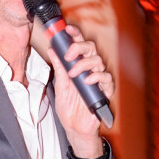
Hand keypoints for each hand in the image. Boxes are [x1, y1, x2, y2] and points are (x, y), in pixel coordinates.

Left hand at [45, 22, 113, 157]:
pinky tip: (87, 80)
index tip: (67, 30)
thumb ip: (59, 68)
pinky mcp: (105, 91)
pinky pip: (106, 78)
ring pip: (98, 60)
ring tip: (73, 74)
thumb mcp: (60, 86)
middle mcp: (89, 70)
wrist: (73, 128)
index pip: (80, 45)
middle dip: (79, 47)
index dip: (75, 35)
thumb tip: (52, 50)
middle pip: (90, 48)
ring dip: (84, 64)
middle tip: (68, 55)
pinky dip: (96, 76)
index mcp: (78, 66)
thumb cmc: (69, 108)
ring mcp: (97, 79)